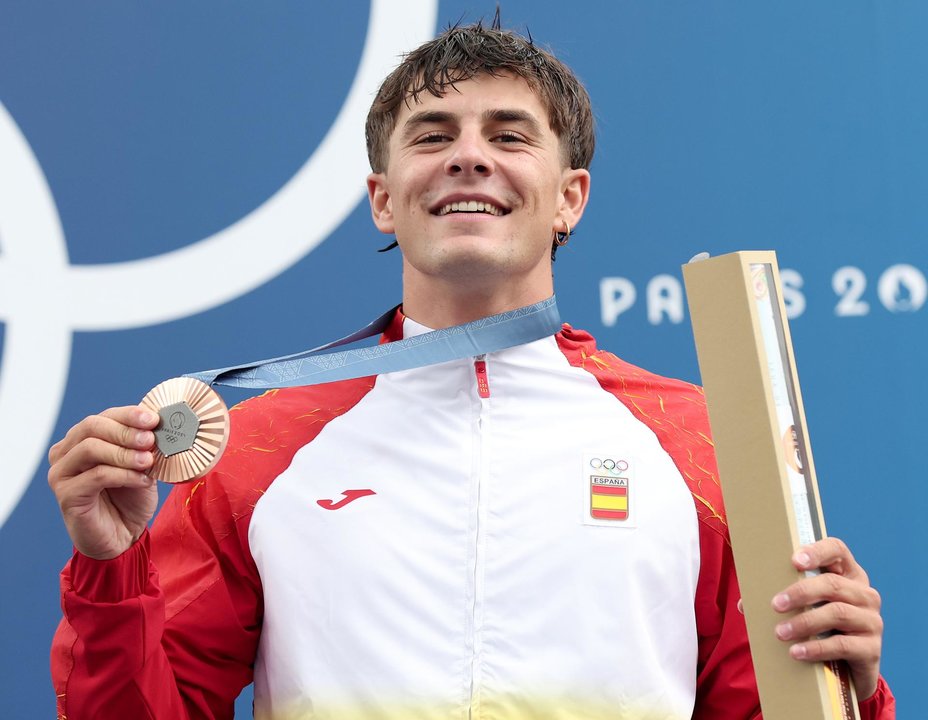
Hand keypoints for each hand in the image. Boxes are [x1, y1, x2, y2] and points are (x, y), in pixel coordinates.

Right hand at [48, 406, 160, 560]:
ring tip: (148, 461)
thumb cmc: (130, 497)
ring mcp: (61, 474)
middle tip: (150, 439)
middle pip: (91, 427)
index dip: (128, 415)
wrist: (123, 536)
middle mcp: (65, 453)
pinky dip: (124, 475)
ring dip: (124, 452)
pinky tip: (143, 481)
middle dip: (125, 431)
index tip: (154, 419)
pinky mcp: (66, 495)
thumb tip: (157, 424)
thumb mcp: (142, 464)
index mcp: (81, 440)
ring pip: (90, 448)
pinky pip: (96, 475)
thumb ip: (143, 445)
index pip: (103, 416)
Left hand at [771, 537, 882, 699]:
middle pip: (832, 584)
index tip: (794, 561)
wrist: (846, 670)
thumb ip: (780, 598)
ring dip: (804, 622)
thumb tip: (744, 604)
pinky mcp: (872, 649)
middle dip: (800, 592)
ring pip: (838, 613)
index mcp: (847, 574)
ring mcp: (872, 620)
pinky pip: (843, 645)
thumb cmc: (819, 629)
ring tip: (780, 632)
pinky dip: (816, 648)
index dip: (817, 551)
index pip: (837, 550)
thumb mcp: (803, 609)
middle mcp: (864, 593)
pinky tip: (797, 652)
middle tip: (774, 604)